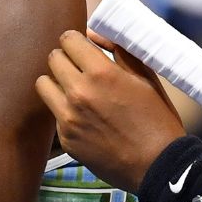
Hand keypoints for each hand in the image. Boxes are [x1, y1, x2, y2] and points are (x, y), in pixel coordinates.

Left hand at [36, 30, 185, 191]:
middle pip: (53, 59)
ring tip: (75, 89)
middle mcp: (79, 93)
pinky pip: (54, 113)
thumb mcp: (146, 78)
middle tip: (81, 67)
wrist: (158, 166)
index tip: (83, 46)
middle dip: (66, 58)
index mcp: (102, 73)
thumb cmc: (158, 119)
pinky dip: (65, 109)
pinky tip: (86, 117)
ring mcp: (69, 118)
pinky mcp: (66, 140)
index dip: (77, 40)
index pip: (68, 40)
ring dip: (57, 82)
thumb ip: (119, 51)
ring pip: (43, 85)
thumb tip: (95, 35)